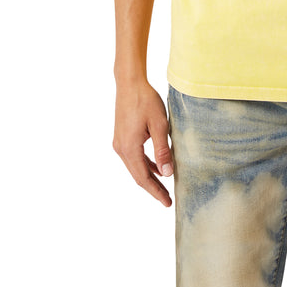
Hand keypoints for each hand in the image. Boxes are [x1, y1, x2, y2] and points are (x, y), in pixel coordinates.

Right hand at [112, 80, 173, 206]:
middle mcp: (121, 149)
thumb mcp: (160, 125)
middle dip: (153, 188)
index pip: (143, 178)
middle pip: (137, 175)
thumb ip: (162, 151)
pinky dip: (145, 164)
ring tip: (163, 186)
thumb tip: (167, 174)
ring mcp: (119, 143)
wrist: (130, 84)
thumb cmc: (146, 101)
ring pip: (135, 167)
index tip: (167, 203)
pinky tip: (156, 167)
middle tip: (167, 199)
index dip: (156, 192)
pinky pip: (133, 157)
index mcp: (129, 148)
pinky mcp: (121, 137)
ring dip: (149, 177)